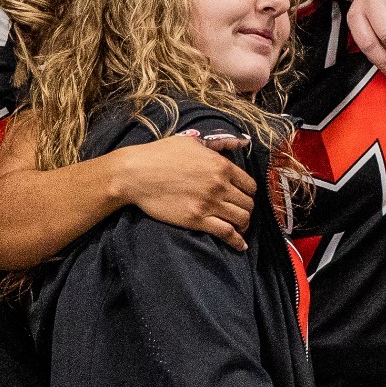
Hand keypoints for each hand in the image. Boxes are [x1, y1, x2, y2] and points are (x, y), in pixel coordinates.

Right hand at [111, 134, 256, 250]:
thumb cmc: (161, 154)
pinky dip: (236, 241)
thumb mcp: (192, 142)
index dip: (248, 193)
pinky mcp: (196, 219)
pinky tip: (240, 245)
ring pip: (242, 219)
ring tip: (239, 228)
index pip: (250, 185)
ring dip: (243, 225)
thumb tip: (242, 142)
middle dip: (246, 209)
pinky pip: (226, 233)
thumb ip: (220, 143)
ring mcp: (209, 203)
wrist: (135, 173)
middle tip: (239, 213)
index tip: (242, 197)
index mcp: (221, 165)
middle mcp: (219, 184)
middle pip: (248, 203)